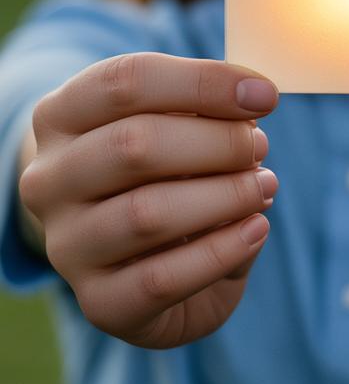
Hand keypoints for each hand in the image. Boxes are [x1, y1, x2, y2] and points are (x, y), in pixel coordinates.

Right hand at [18, 53, 279, 349]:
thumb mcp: (174, 126)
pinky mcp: (97, 302)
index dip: (203, 82)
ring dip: (224, 197)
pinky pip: (161, 279)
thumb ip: (207, 108)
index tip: (265, 95)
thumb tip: (253, 100)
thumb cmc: (161, 173)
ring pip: (146, 215)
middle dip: (217, 142)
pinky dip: (221, 251)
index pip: (126, 81)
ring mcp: (66, 245)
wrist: (133, 258)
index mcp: (60, 116)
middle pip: (134, 144)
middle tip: (258, 146)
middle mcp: (48, 179)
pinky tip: (255, 229)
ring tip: (264, 187)